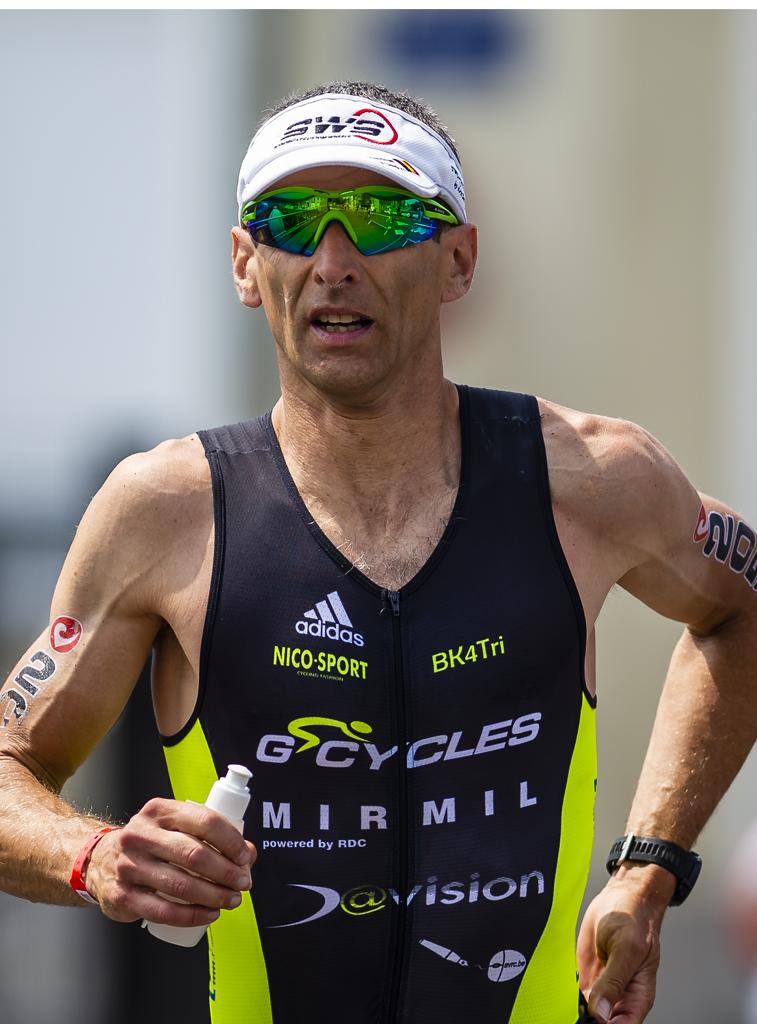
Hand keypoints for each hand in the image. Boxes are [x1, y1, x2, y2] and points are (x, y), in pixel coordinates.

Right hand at [85, 798, 255, 927]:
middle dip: (226, 872)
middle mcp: (141, 835)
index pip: (204, 821)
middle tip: (243, 882)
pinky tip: (209, 914)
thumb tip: (247, 855)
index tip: (245, 857)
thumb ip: (210, 836)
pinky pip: (164, 911)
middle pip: (194, 854)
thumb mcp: (175, 827)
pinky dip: (192, 915)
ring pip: (181, 885)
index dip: (231, 841)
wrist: (99, 860)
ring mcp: (129, 866)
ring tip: (231, 900)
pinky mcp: (123, 896)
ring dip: (214, 896)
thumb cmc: (150, 843)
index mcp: (159, 811)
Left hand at [577, 866, 672, 1022]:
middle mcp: (619, 997)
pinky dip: (565, 994)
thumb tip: (602, 1013)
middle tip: (577, 1004)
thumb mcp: (626, 948)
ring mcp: (601, 987)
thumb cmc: (634, 920)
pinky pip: (574, 994)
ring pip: (587, 1011)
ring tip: (567, 993)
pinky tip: (560, 987)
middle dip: (589, 1018)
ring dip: (574, 1007)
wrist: (621, 897)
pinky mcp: (586, 976)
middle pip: (603, 1021)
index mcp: (637, 996)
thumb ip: (614, 981)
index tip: (592, 1019)